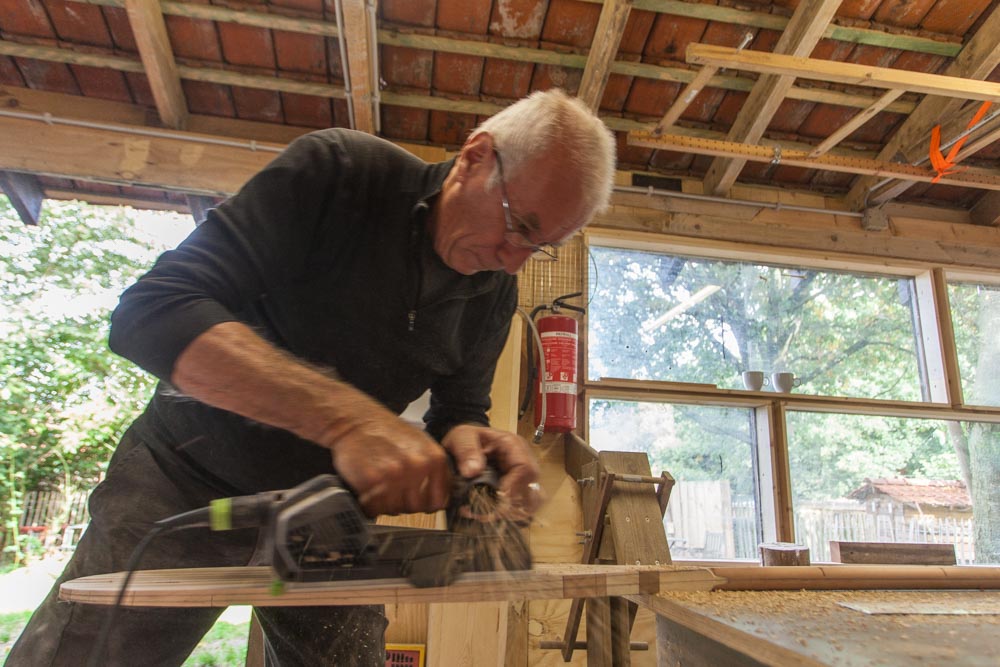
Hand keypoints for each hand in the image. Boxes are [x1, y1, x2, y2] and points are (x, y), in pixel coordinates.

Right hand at [325, 398, 450, 516]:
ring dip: (384, 504)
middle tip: (390, 489)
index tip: (413, 498)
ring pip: (394, 510)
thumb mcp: (420, 444)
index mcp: (435, 459)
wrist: (355, 420)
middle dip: (402, 503)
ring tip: (378, 485)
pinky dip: (367, 504)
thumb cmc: (385, 432)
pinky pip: (373, 508)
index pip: (438, 501)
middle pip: (415, 508)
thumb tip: (441, 498)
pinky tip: (366, 487)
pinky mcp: (372, 480)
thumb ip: (433, 470)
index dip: (424, 503)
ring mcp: (395, 474)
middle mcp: (418, 466)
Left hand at [442, 424, 543, 521]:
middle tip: (487, 514)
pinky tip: (487, 516)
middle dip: (512, 507)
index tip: (495, 500)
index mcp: (513, 446)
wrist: (463, 445)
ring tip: (485, 516)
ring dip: (511, 515)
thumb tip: (473, 471)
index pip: (526, 469)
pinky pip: (521, 509)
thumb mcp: (461, 437)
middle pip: (533, 490)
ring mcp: (522, 478)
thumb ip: (466, 450)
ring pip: (531, 503)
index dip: (514, 488)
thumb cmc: (465, 439)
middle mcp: (523, 462)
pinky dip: (507, 517)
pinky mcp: (517, 491)